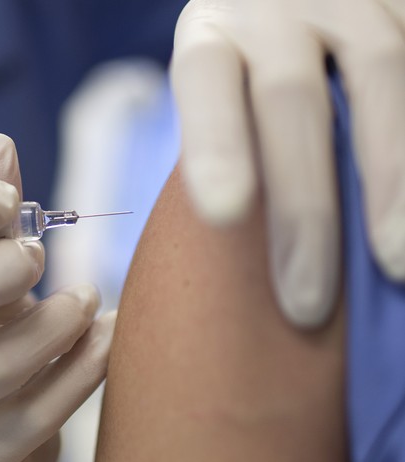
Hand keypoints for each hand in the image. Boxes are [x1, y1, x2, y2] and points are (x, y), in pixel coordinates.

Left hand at [172, 0, 404, 326]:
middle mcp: (276, 8)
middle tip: (306, 301)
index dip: (216, 144)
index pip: (207, 81)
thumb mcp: (223, 82)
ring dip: (392, 177)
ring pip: (381, 73)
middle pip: (290, 100)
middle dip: (304, 206)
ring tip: (395, 264)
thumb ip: (231, 137)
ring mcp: (350, 0)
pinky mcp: (404, 6)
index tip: (223, 214)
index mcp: (213, 34)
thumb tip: (257, 257)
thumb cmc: (250, 64)